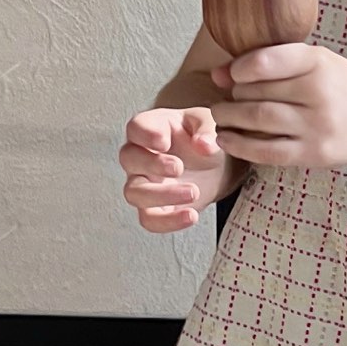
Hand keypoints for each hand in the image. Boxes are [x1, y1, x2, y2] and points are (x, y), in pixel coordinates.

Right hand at [120, 105, 227, 231]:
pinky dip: (168, 221)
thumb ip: (207, 130)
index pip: (136, 127)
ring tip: (193, 192)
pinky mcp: (154, 207)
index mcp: (151, 128)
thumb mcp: (210, 124)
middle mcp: (140, 155)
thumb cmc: (205, 137)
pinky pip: (149, 219)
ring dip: (160, 195)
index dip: (145, 134)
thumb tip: (203, 145)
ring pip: (134, 193)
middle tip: (179, 167)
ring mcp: (143, 183)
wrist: (217, 165)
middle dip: (152, 164)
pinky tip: (191, 215)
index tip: (164, 142)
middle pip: (129, 158)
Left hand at [208, 43, 346, 169]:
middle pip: (258, 92)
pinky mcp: (314, 153)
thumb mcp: (314, 62)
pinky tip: (227, 139)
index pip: (267, 61)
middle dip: (234, 96)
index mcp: (319, 62)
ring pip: (259, 120)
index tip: (231, 74)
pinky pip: (268, 151)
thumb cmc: (338, 85)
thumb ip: (269, 63)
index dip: (239, 69)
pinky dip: (241, 145)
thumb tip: (218, 74)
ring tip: (221, 116)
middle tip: (225, 98)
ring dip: (230, 118)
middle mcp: (320, 93)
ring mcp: (317, 126)